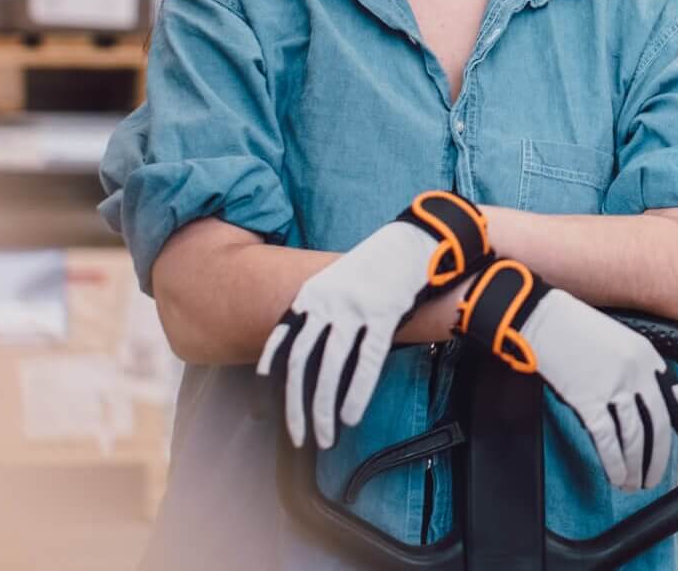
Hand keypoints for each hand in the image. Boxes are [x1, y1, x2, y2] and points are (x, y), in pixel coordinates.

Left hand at [259, 192, 490, 448]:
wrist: (414, 240)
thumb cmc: (379, 267)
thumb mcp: (338, 281)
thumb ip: (322, 311)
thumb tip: (314, 352)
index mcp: (311, 294)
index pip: (282, 339)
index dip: (269, 373)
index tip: (263, 404)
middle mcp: (327, 302)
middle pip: (302, 361)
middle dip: (295, 405)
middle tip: (297, 436)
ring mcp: (355, 307)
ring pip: (331, 366)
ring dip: (324, 408)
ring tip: (325, 438)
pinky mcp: (384, 313)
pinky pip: (367, 361)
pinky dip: (356, 393)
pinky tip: (351, 416)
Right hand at [456, 260, 677, 490]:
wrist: (542, 317)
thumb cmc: (573, 326)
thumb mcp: (618, 339)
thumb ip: (635, 365)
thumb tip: (639, 399)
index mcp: (647, 355)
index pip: (676, 394)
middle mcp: (637, 372)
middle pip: (658, 424)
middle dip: (658, 457)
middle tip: (654, 476)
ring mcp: (613, 387)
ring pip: (634, 438)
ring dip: (636, 466)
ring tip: (633, 483)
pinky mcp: (588, 399)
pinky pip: (607, 440)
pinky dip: (614, 463)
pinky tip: (615, 476)